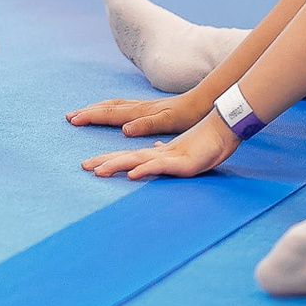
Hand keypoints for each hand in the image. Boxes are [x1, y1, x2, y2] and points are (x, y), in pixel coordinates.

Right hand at [66, 92, 207, 138]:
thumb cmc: (188, 115)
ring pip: (115, 105)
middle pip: (109, 107)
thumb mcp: (169, 122)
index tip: (74, 120)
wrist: (205, 102)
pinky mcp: (151, 108)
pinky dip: (111, 108)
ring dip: (98, 108)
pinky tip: (113, 112)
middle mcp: (139, 107)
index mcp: (141, 112)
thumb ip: (147, 124)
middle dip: (89, 111)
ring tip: (85, 112)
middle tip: (70, 116)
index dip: (91, 117)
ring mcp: (144, 106)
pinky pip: (124, 106)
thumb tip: (124, 128)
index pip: (111, 114)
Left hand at [79, 110, 238, 180]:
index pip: (125, 155)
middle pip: (124, 156)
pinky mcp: (180, 162)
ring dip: (116, 165)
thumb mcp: (178, 153)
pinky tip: (133, 174)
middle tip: (83, 167)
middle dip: (103, 161)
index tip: (88, 165)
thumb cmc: (202, 143)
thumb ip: (163, 153)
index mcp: (154, 152)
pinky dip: (144, 169)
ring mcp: (167, 156)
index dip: (107, 159)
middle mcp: (156, 152)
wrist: (222, 131)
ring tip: (98, 172)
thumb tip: (153, 151)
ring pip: (136, 159)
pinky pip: (159, 166)